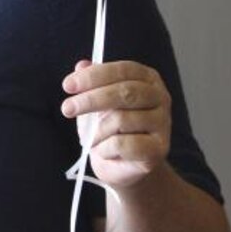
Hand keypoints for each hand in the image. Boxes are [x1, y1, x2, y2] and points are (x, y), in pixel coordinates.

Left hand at [61, 59, 170, 189]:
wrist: (123, 166)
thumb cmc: (110, 129)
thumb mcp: (96, 102)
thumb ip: (92, 82)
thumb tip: (82, 65)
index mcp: (148, 79)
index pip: (123, 70)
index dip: (94, 76)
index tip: (68, 85)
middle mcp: (160, 97)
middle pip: (125, 92)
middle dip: (91, 99)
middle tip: (67, 108)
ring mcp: (163, 124)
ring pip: (121, 120)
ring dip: (96, 131)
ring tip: (90, 139)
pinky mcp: (159, 149)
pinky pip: (123, 144)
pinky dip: (105, 148)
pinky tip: (104, 151)